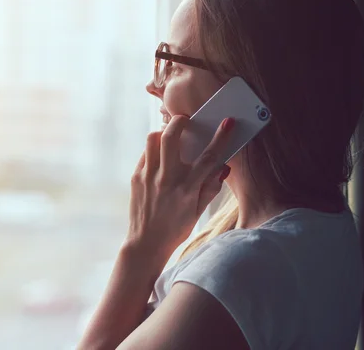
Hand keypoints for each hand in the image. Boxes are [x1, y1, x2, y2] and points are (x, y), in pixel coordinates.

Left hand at [126, 115, 233, 259]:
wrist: (146, 243)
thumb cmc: (175, 229)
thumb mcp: (198, 212)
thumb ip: (211, 187)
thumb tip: (223, 167)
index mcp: (187, 188)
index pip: (208, 157)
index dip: (221, 138)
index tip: (228, 123)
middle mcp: (167, 179)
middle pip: (170, 137)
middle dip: (179, 122)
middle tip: (186, 120)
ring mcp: (148, 176)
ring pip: (153, 140)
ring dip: (163, 133)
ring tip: (171, 138)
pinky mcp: (136, 177)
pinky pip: (145, 153)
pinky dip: (154, 150)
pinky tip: (160, 158)